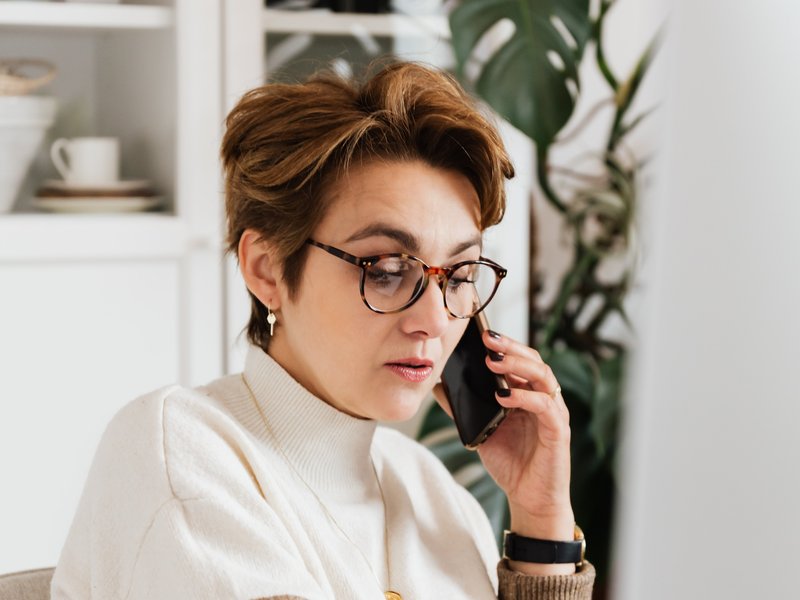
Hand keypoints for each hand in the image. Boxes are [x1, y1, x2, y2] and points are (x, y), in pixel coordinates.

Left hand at [434, 329, 575, 574]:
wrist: (528, 498)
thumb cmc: (510, 462)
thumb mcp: (480, 430)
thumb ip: (463, 408)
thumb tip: (438, 386)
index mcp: (527, 393)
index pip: (520, 359)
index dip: (503, 344)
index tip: (480, 332)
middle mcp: (544, 398)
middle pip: (534, 360)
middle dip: (510, 347)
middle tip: (486, 338)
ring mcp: (554, 412)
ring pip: (543, 376)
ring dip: (518, 365)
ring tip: (493, 362)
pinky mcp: (558, 431)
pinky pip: (545, 406)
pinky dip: (525, 397)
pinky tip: (504, 395)